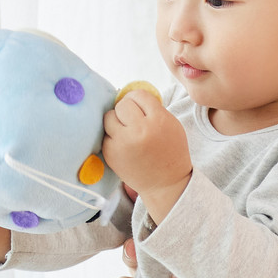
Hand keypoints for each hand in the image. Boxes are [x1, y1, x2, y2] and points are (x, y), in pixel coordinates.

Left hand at [101, 91, 190, 221]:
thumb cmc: (170, 151)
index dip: (137, 99)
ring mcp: (122, 144)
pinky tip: (124, 144)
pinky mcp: (111, 154)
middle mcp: (139, 131)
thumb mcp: (171, 124)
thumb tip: (129, 93)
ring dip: (116, 120)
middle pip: (122, 105)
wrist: (166, 184)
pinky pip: (105, 135)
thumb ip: (154, 108)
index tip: (139, 106)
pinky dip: (113, 136)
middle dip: (126, 109)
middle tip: (132, 118)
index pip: (138, 95)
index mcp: (157, 121)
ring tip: (126, 130)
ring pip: (109, 117)